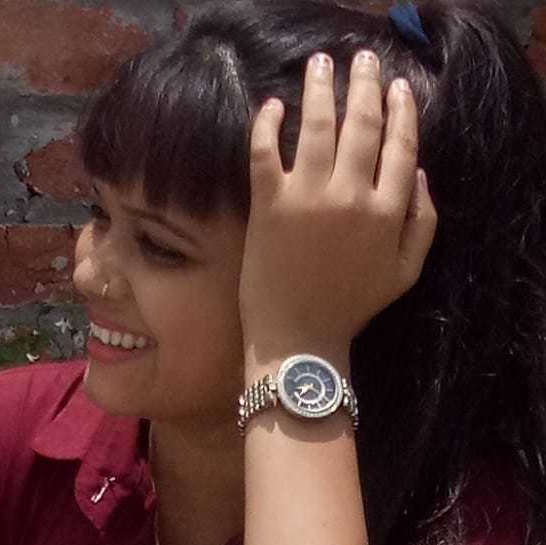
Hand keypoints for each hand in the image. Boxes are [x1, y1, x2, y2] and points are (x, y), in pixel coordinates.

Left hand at [238, 50, 437, 363]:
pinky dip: (268, 122)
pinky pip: (265, 151)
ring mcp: (308, 197)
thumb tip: (420, 174)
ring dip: (320, 87)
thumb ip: (422, 223)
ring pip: (318, 124)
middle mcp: (351, 196)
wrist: (298, 340)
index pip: (400, 145)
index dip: (402, 110)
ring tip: (321, 66)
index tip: (399, 88)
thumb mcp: (405, 274)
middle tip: (363, 61)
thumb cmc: (351, 309)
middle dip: (365, 84)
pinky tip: (274, 106)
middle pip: (362, 123)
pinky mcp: (269, 204)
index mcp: (387, 211)